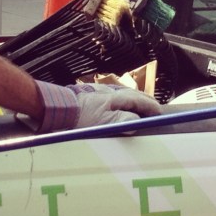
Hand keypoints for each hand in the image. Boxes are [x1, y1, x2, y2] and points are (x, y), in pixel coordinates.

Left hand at [30, 80, 161, 132]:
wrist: (55, 109)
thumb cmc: (80, 117)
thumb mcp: (104, 123)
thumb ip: (123, 120)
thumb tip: (136, 121)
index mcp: (115, 97)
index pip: (139, 100)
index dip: (151, 107)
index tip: (160, 112)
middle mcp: (109, 92)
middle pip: (132, 95)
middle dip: (144, 102)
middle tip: (153, 109)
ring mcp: (98, 93)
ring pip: (121, 96)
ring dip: (132, 101)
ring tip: (138, 108)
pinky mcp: (88, 97)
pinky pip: (111, 98)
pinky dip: (120, 103)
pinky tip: (116, 107)